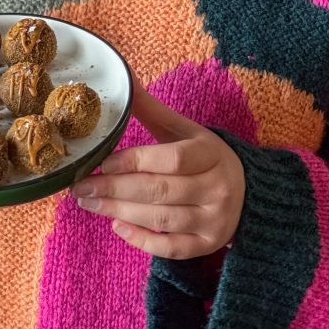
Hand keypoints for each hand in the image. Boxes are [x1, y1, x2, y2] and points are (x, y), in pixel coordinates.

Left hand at [70, 79, 244, 258]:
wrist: (248, 193)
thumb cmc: (205, 157)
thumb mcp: (184, 130)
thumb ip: (152, 110)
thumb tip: (124, 80)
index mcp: (211, 153)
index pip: (172, 159)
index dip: (136, 161)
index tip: (103, 162)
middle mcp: (217, 188)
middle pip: (160, 191)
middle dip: (115, 189)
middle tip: (80, 187)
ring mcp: (214, 220)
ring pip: (161, 220)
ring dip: (119, 212)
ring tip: (89, 203)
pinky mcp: (208, 245)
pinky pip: (171, 248)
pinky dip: (142, 240)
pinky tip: (117, 226)